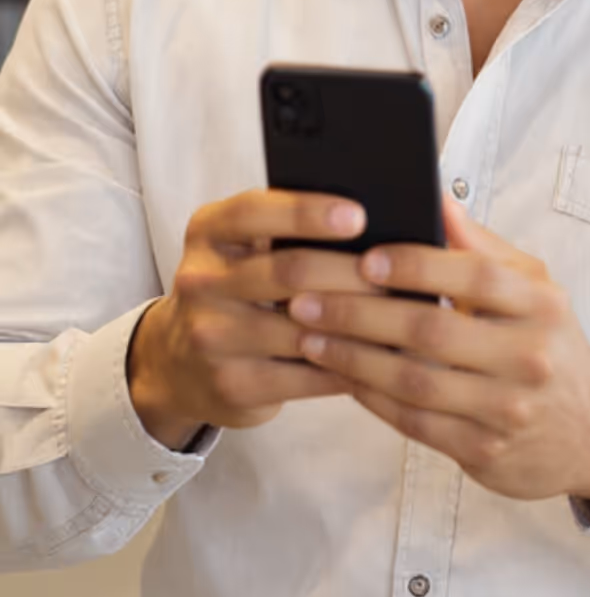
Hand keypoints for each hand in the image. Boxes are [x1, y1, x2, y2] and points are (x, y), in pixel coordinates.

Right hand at [127, 189, 378, 449]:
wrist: (180, 363)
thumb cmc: (238, 287)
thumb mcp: (242, 246)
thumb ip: (285, 227)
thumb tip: (368, 220)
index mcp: (208, 231)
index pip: (254, 212)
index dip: (307, 212)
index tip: (358, 215)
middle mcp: (201, 280)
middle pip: (287, 270)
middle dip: (350, 270)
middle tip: (400, 272)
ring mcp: (211, 336)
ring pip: (302, 328)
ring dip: (359, 322)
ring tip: (403, 315)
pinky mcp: (232, 384)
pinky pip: (305, 375)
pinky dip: (349, 365)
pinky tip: (381, 357)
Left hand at [289, 199, 589, 501]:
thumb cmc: (548, 341)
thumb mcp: (533, 287)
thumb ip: (482, 246)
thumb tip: (434, 196)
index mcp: (539, 305)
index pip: (475, 276)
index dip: (418, 266)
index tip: (366, 257)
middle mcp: (527, 357)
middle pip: (432, 330)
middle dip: (360, 313)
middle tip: (305, 298)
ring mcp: (507, 409)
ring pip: (414, 381)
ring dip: (352, 357)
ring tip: (307, 335)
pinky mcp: (484, 451)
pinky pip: (414, 421)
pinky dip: (371, 395)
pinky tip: (340, 373)